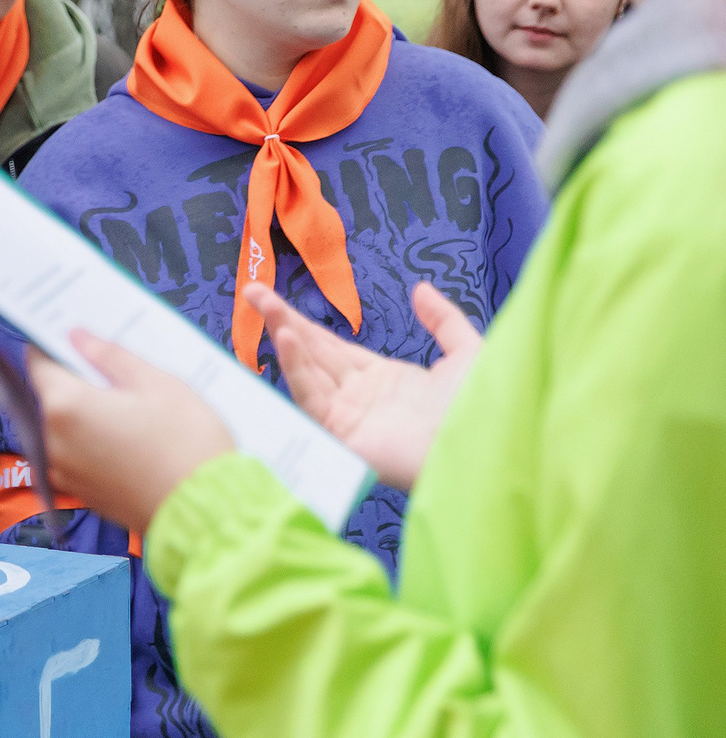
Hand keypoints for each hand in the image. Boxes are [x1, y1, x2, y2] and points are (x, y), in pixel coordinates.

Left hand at [29, 333, 233, 535]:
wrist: (209, 513)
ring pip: (65, 427)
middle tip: (115, 373)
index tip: (76, 339)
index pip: (38, 362)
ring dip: (86, 414)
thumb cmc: (185, 441)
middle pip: (52, 396)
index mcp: (64, 405)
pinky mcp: (83, 494)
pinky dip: (94, 443)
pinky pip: (78, 455)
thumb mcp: (156, 382)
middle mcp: (53, 440)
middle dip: (77, 381)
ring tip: (130, 407)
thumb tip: (78, 336)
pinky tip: (129, 439)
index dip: (55, 346)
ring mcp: (65, 472)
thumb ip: (109, 355)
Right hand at [247, 281, 479, 490]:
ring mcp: (349, 416)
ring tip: (260, 301)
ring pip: (307, 368)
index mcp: (384, 380)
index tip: (275, 298)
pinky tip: (285, 338)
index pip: (333, 346)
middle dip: (282, 320)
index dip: (305, 321)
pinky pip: (312, 396)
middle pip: (313, 351)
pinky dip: (296, 367)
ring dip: (283, 333)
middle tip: (252, 291)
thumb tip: (420, 289)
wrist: (485, 448)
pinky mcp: (342, 434)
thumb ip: (444, 321)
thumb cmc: (483, 409)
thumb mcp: (468, 353)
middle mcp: (359, 397)